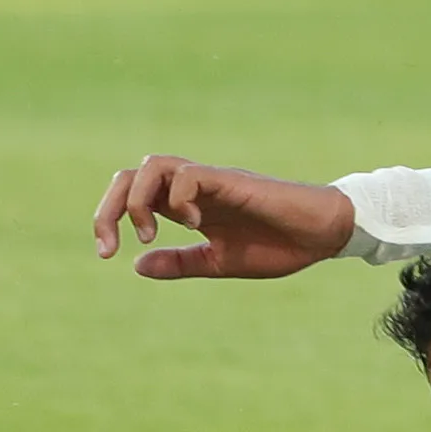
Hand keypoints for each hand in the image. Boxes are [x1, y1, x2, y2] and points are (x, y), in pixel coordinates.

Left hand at [92, 156, 354, 277]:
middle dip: (109, 208)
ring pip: (153, 165)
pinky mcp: (232, 180)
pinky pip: (190, 174)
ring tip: (149, 233)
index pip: (132, 195)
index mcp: (186, 205)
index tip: (108, 254)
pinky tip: (193, 224)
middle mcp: (193, 188)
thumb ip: (180, 263)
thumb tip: (136, 265)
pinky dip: (178, 198)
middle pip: (132, 175)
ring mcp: (211, 181)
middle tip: (109, 247)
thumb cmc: (279, 245)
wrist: (322, 234)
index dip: (108, 219)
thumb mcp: (219, 262)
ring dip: (138, 200)